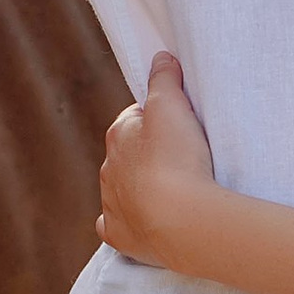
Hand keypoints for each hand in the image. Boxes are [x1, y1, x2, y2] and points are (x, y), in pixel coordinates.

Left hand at [98, 52, 219, 270]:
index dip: (158, 119)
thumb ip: (165, 79)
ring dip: (142, 188)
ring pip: (122, 190)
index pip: (134, 117)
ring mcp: (112, 204)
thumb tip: (160, 57)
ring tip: (177, 191)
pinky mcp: (119, 236)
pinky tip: (149, 221)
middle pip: (128, 154)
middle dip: (149, 155)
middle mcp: (108, 168)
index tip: (180, 127)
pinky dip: (131, 222)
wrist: (180, 219)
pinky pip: (118, 225)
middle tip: (184, 159)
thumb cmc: (177, 158)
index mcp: (118, 135)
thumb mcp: (173, 105)